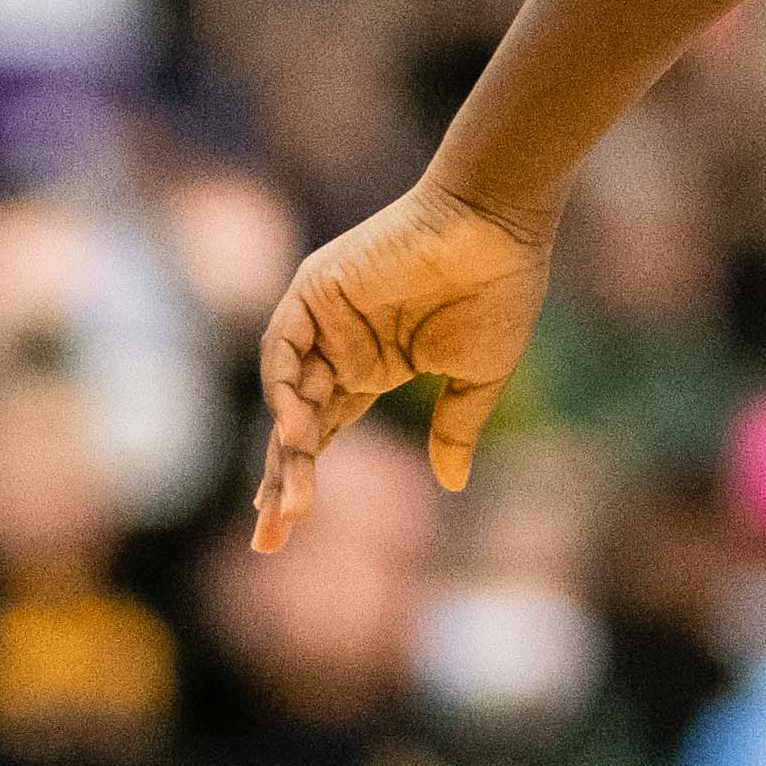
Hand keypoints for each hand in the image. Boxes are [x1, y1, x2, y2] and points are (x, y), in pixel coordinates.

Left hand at [251, 182, 549, 545]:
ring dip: (285, 453)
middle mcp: (339, 347)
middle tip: (267, 540)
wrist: (498, 225)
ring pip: (287, 398)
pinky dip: (283, 392)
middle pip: (297, 427)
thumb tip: (453, 483)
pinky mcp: (314, 290)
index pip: (325, 432)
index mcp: (373, 367)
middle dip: (281, 483)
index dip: (303, 477)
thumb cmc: (498, 290)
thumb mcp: (476, 376)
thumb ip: (455, 428)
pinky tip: (295, 434)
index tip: (285, 528)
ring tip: (290, 506)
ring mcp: (324, 320)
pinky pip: (283, 349)